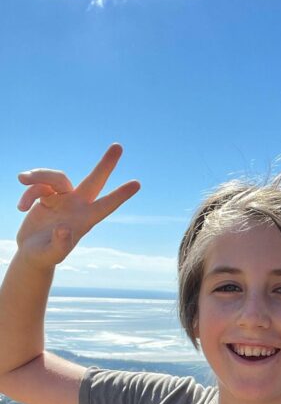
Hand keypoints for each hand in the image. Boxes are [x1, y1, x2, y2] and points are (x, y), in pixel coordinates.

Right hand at [16, 144, 139, 267]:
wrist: (33, 252)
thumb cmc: (46, 256)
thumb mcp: (51, 255)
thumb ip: (59, 244)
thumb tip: (64, 229)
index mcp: (85, 220)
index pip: (106, 205)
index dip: (120, 194)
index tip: (137, 184)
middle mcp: (77, 205)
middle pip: (94, 180)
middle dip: (106, 164)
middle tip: (118, 146)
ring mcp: (64, 199)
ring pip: (57, 177)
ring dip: (38, 176)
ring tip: (21, 179)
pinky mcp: (48, 196)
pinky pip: (38, 184)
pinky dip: (27, 192)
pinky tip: (21, 207)